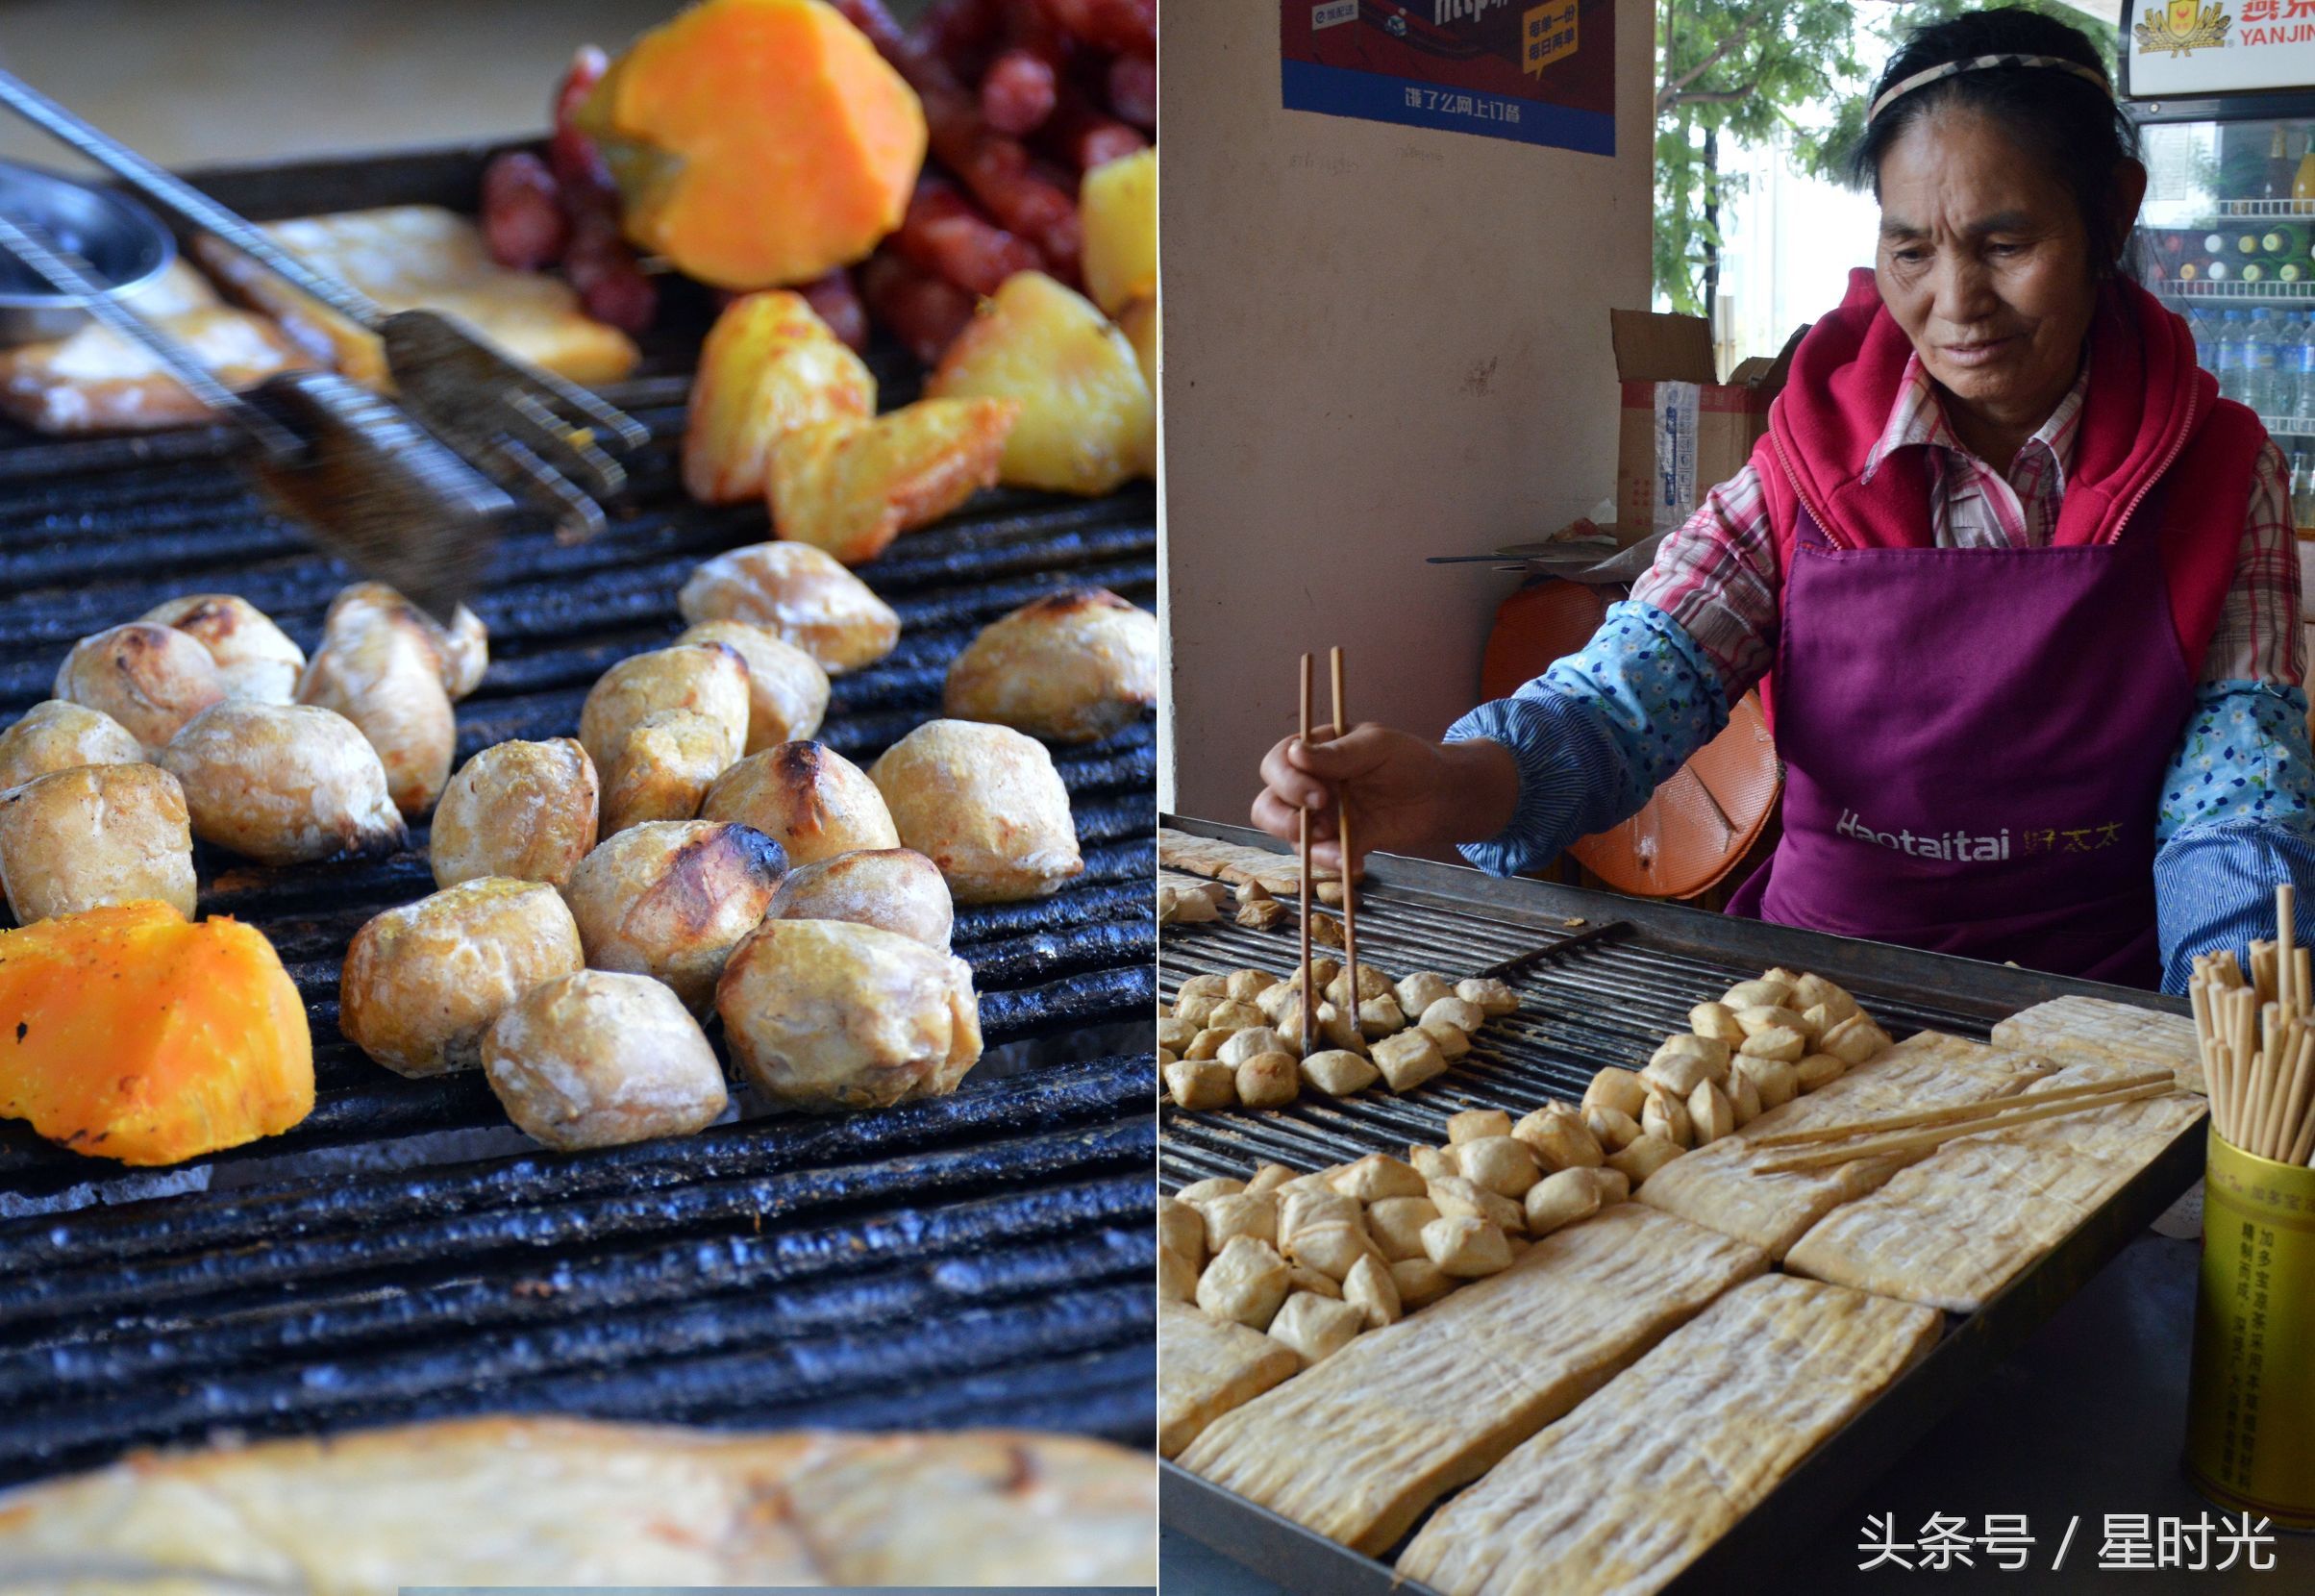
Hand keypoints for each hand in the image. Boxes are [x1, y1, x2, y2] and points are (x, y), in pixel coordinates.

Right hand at [1250, 722, 1520, 874]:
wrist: (1441, 795)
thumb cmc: (1409, 759)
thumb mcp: (1377, 746)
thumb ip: (1338, 753)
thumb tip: (1296, 753)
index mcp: (1313, 752)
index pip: (1277, 764)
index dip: (1287, 781)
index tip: (1319, 794)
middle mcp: (1308, 785)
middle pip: (1268, 804)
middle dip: (1283, 819)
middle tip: (1319, 825)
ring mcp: (1320, 816)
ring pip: (1288, 836)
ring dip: (1307, 845)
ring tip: (1338, 849)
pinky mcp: (1338, 843)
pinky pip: (1321, 857)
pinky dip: (1333, 863)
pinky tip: (1357, 862)